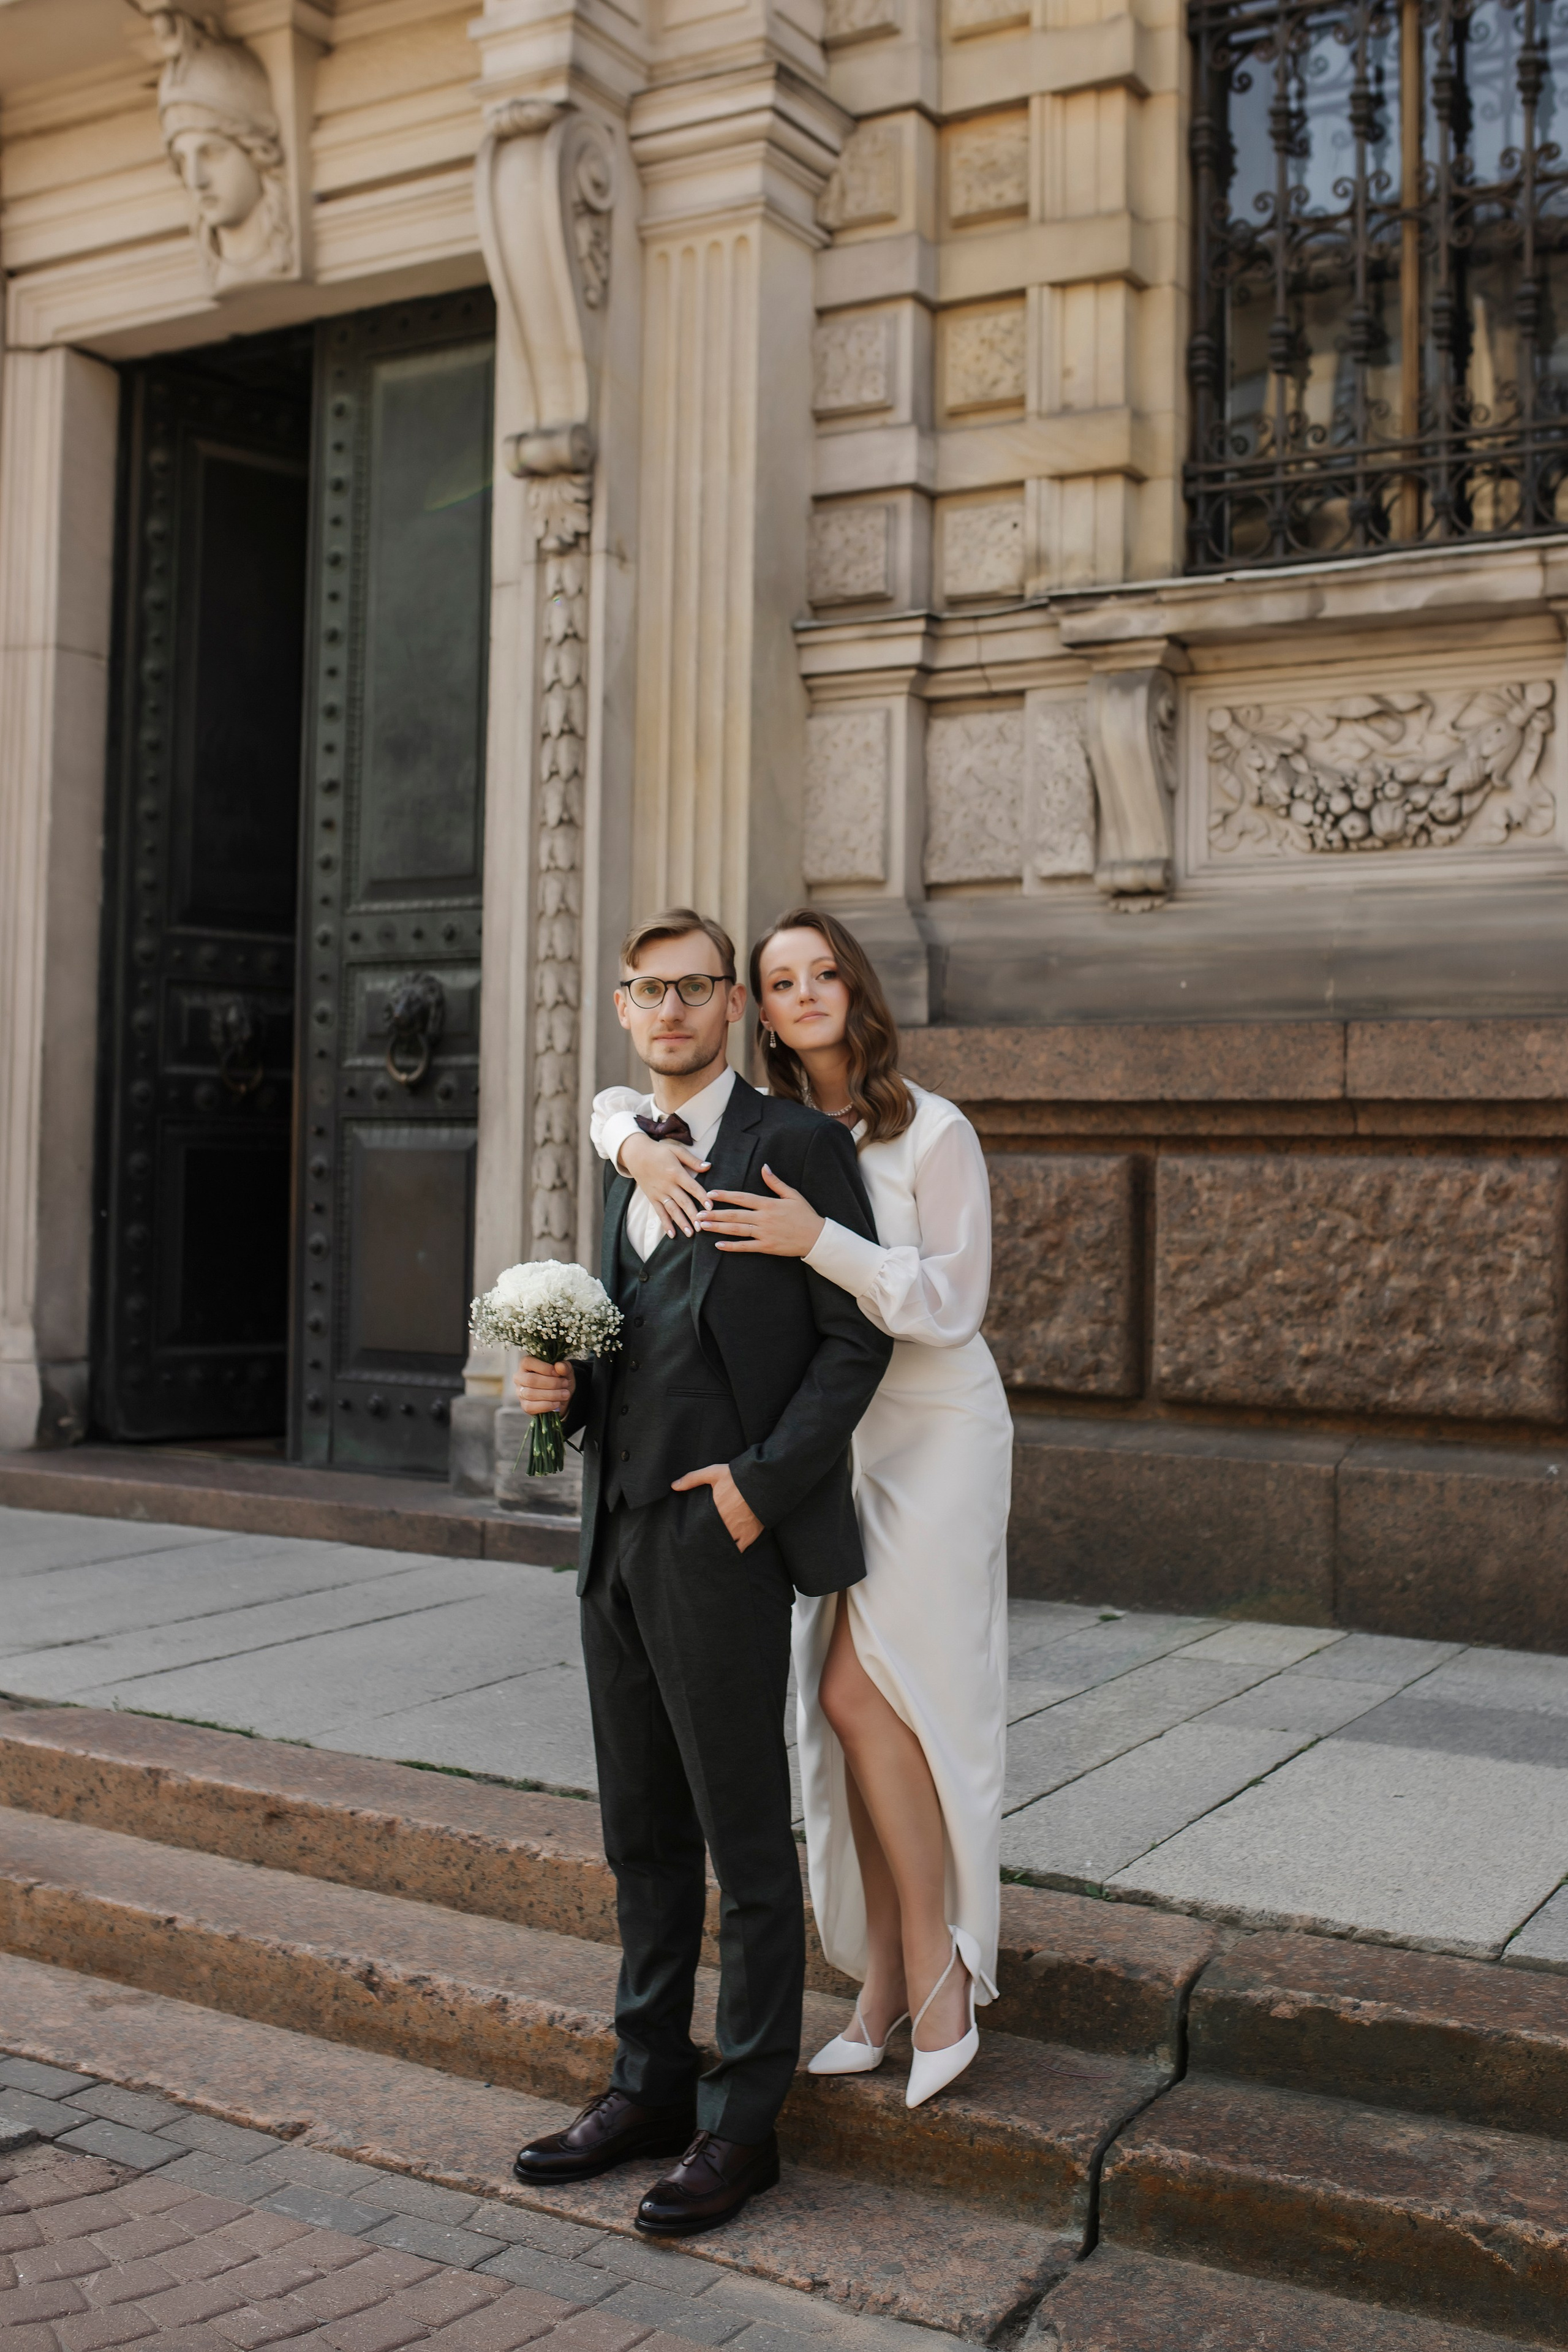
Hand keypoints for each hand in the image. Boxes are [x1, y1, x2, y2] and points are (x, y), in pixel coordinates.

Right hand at [515, 1354, 575, 1414]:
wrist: (563, 1396)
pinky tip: (557, 1403)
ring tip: (565, 1394)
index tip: (558, 1373)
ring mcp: (520, 1392)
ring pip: (531, 1394)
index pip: (528, 1362)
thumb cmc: (560, 1379)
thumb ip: (564, 1366)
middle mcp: (519, 1378)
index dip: (544, 1368)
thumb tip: (559, 1366)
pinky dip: (546, 1405)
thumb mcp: (566, 1371)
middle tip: (565, 1384)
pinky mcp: (524, 1406)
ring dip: (551, 1395)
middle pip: (530, 1380)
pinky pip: (531, 1407)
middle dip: (551, 1383)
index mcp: (526, 1364)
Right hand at [619, 1132, 711, 1239]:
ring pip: (672, 1210)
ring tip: (690, 1233)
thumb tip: (708, 1167)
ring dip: (681, 1222)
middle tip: (702, 1227)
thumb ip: (692, 1160)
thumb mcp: (676, 1151)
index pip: (692, 1187)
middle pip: (683, 1202)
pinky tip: (672, 1234)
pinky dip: (665, 1224)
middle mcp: (668, 1185)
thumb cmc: (659, 1151)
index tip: (711, 1207)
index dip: (702, 1197)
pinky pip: (659, 1213)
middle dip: (693, 1215)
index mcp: (676, 1173)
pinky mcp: (652, 1198)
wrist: (636, 1154)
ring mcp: (659, 1193)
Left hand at [671, 1462, 764, 1550]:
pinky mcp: (749, 1536)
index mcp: (715, 1511)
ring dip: (717, 1547)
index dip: (694, 1533)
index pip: (700, 1527)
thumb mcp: (714, 1473)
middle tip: (697, 1546)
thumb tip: (673, 1486)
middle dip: (705, 1541)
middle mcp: (725, 1524)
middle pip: (711, 1538)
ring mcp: (738, 1532)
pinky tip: (726, 1553)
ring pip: (723, 1546)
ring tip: (710, 1552)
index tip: (689, 1536)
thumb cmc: (738, 1477)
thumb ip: (693, 1479)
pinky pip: (738, 1549)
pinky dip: (732, 1552)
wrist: (764, 1482)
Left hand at [696, 1166, 825, 1257]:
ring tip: (703, 1225)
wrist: (817, 1238)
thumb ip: (776, 1182)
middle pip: (734, 1214)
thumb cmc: (805, 1215)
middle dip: (715, 1213)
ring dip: (718, 1227)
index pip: (743, 1198)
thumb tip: (764, 1167)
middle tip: (698, 1212)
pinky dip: (732, 1246)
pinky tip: (718, 1245)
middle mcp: (764, 1218)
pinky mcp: (766, 1247)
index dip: (726, 1195)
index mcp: (769, 1204)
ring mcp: (764, 1233)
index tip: (711, 1193)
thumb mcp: (793, 1195)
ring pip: (737, 1229)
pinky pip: (746, 1247)